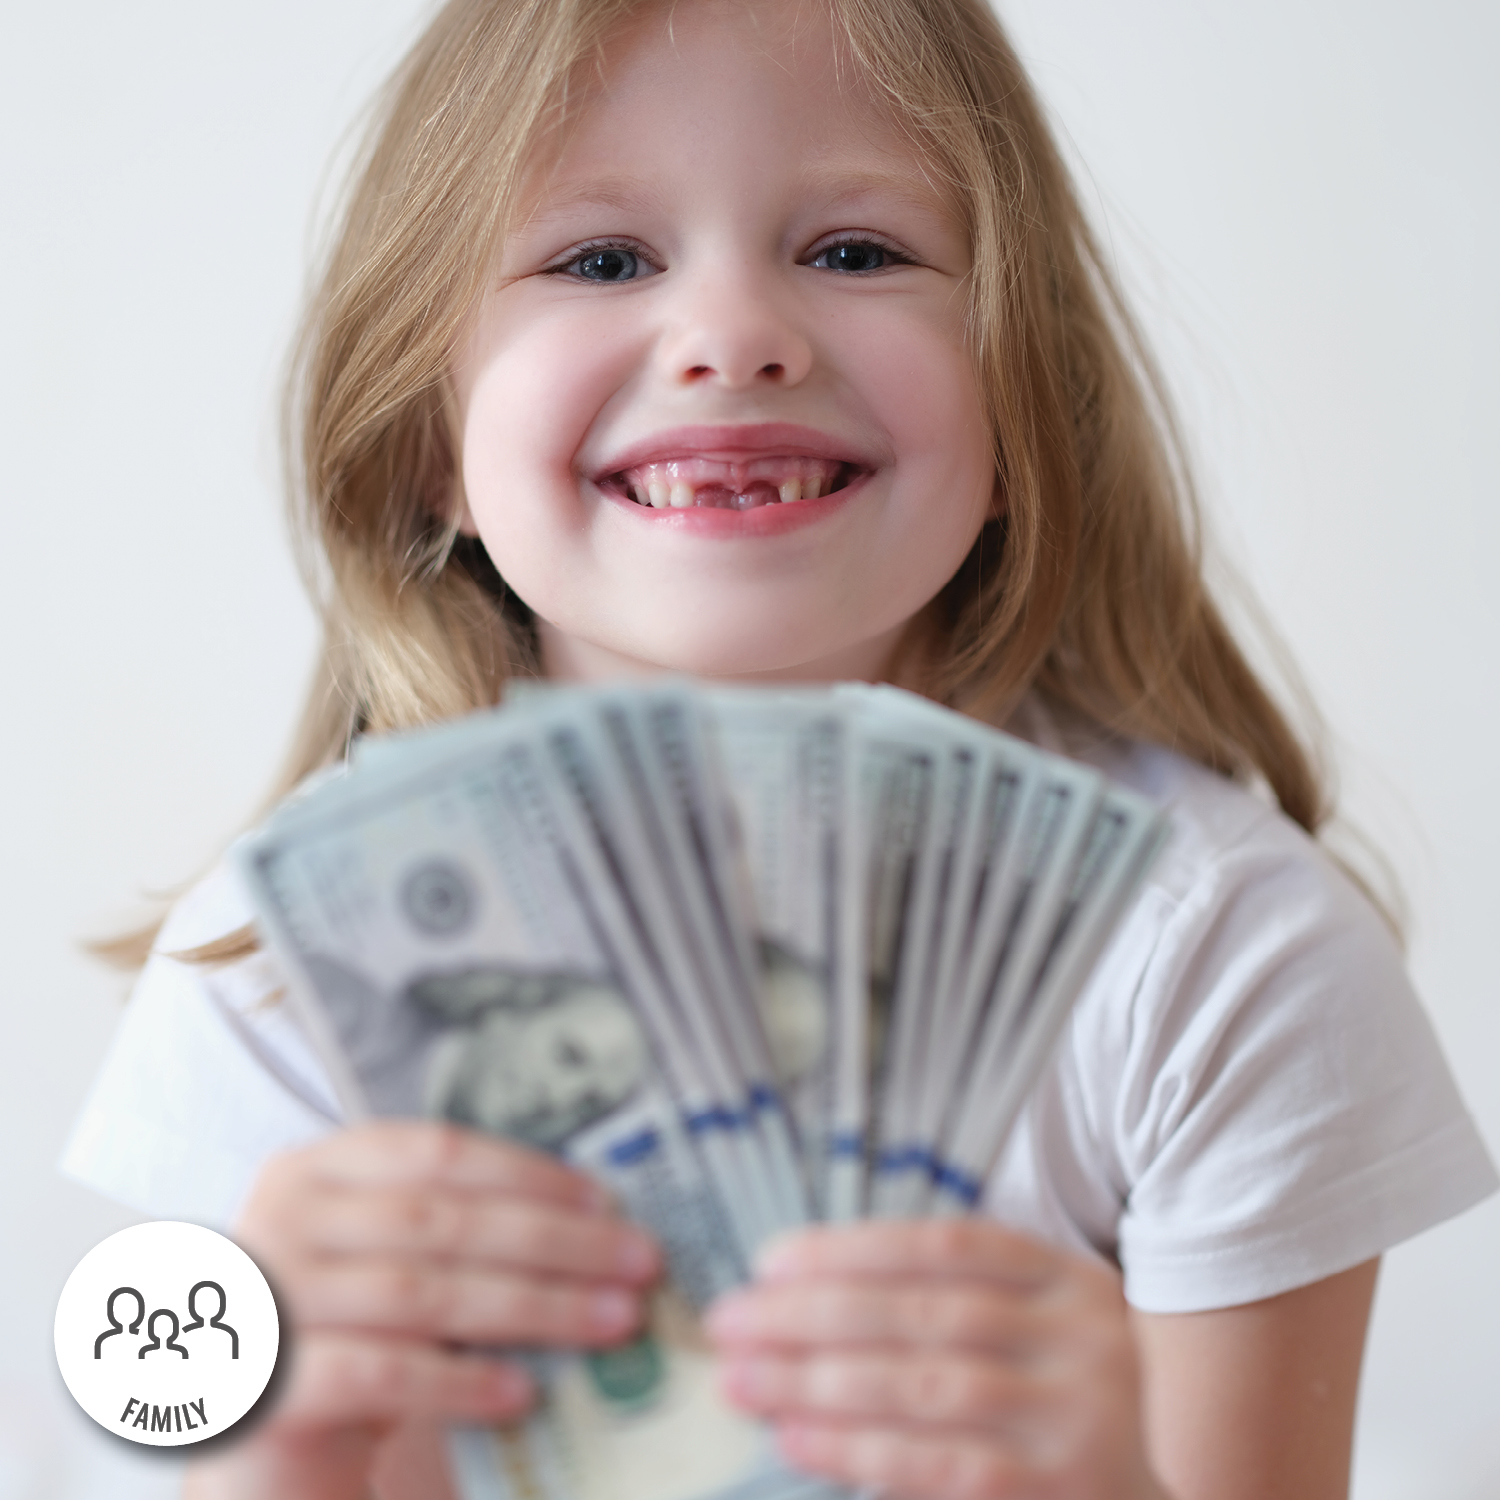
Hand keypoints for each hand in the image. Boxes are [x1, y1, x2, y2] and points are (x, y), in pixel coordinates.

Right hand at [185, 1121, 658, 1499]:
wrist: (255, 1448)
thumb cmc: (344, 1339)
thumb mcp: (391, 1263)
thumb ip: (460, 1230)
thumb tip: (597, 1223)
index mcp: (315, 1169)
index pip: (438, 1152)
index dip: (530, 1172)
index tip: (608, 1200)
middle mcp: (281, 1221)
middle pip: (445, 1220)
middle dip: (556, 1241)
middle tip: (638, 1263)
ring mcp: (268, 1303)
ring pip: (425, 1291)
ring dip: (534, 1306)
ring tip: (610, 1323)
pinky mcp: (265, 1388)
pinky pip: (382, 1373)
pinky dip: (461, 1380)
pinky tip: (522, 1392)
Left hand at [706, 1220, 1166, 1499]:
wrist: (1187, 1491)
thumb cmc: (1089, 1410)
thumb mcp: (1055, 1333)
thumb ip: (972, 1305)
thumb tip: (823, 1295)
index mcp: (1072, 1280)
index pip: (947, 1244)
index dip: (852, 1247)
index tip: (771, 1259)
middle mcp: (1081, 1337)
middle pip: (923, 1311)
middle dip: (813, 1314)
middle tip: (730, 1320)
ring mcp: (1077, 1418)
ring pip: (925, 1385)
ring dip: (818, 1380)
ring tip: (742, 1378)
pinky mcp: (1059, 1491)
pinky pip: (943, 1467)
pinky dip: (861, 1451)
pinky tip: (798, 1437)